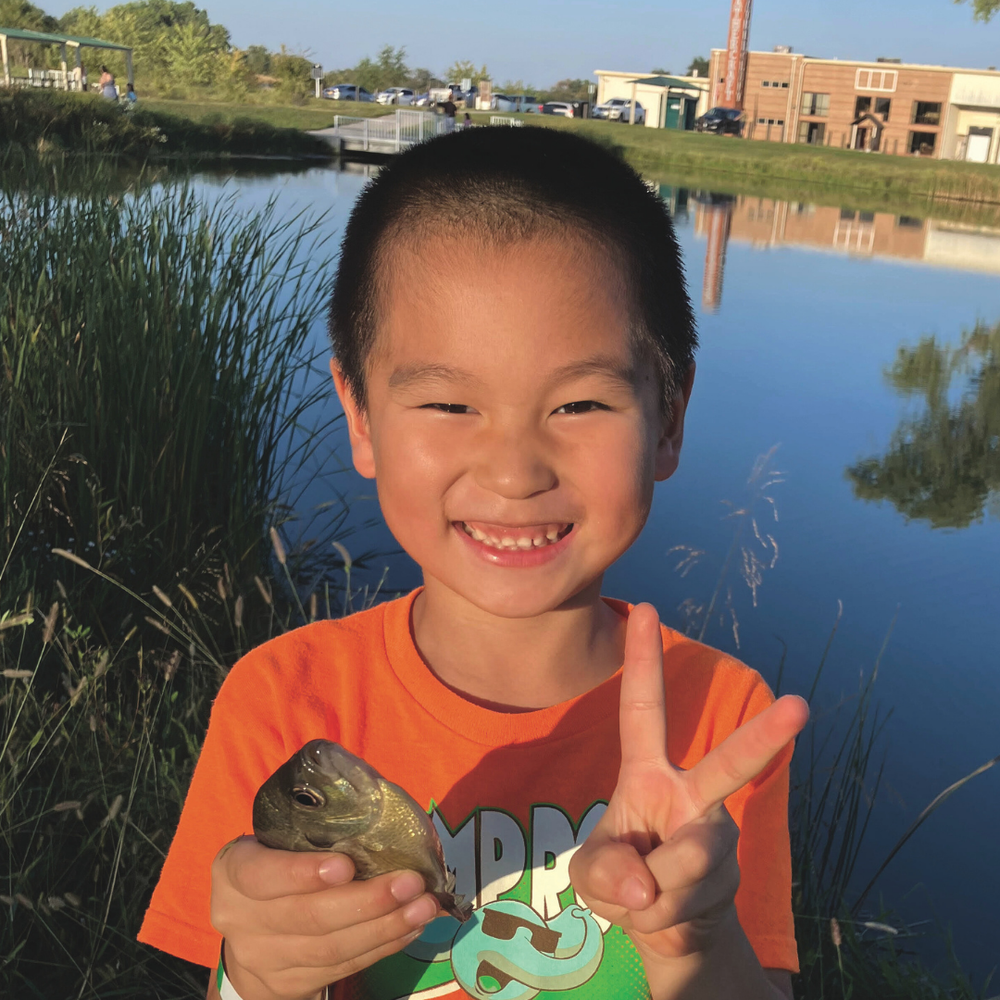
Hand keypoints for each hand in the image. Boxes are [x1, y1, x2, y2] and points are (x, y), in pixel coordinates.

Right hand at [210, 837, 441, 999]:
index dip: (302, 872)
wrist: (251, 931)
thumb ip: (316, 828)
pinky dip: (381, 947)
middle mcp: (239, 918)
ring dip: (384, 928)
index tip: (347, 865)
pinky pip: (341, 968)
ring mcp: (262, 959)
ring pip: (329, 949)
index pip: (260, 874)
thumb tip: (382, 804)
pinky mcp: (288, 986)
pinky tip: (410, 928)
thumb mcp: (279, 840)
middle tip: (411, 883)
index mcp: (234, 870)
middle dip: (366, 901)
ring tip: (424, 907)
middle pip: (306, 917)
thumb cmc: (279, 864)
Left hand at [569, 604, 808, 965]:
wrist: (669, 933)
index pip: (643, 709)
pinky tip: (668, 912)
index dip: (642, 660)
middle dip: (767, 736)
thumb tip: (648, 879)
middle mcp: (692, 794)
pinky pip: (687, 898)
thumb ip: (603, 871)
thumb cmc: (623, 880)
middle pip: (730, 763)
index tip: (644, 607)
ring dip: (652, 892)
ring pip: (689, 859)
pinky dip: (661, 918)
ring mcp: (718, 835)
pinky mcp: (732, 876)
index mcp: (649, 773)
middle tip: (800, 706)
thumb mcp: (591, 876)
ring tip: (646, 896)